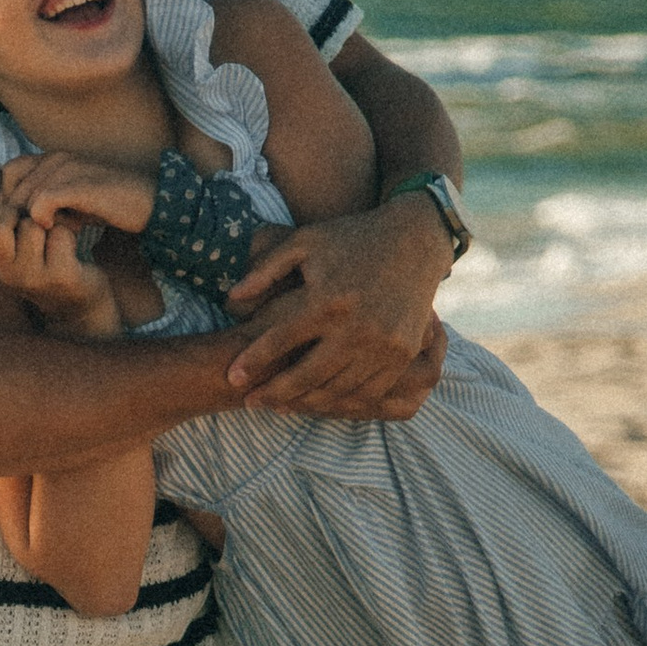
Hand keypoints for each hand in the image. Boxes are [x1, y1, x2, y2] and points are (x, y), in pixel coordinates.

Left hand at [0, 148, 155, 238]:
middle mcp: (56, 158)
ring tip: (66, 229)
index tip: (33, 222)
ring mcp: (67, 168)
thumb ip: (42, 200)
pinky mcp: (79, 184)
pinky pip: (42, 202)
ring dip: (39, 222)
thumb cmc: (109, 205)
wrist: (149, 203)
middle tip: (50, 231)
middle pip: (14, 189)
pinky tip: (69, 228)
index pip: (9, 173)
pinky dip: (46, 220)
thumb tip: (11, 211)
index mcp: (52, 158)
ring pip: (26, 199)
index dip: (12, 201)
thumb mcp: (70, 201)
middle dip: (23, 217)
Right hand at [0, 203, 122, 337]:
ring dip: (46, 225)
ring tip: (53, 239)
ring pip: (31, 227)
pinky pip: (58, 234)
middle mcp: (5, 276)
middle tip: (37, 226)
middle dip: (19, 216)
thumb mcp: (9, 249)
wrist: (78, 297)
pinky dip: (67, 233)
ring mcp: (32, 279)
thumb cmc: (41, 263)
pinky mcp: (60, 277)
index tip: (17, 223)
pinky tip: (69, 247)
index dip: (1, 214)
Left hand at [223, 202, 451, 419]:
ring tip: (280, 407)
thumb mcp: (305, 241)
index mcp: (326, 300)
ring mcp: (381, 344)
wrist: (414, 239)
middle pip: (305, 375)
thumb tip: (233, 297)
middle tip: (250, 403)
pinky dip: (342, 403)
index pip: (280, 340)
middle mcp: (354, 328)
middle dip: (273, 393)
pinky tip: (321, 403)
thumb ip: (266, 269)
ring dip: (304, 404)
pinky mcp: (401, 353)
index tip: (233, 377)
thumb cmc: (350, 238)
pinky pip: (368, 391)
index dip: (252, 361)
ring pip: (336, 390)